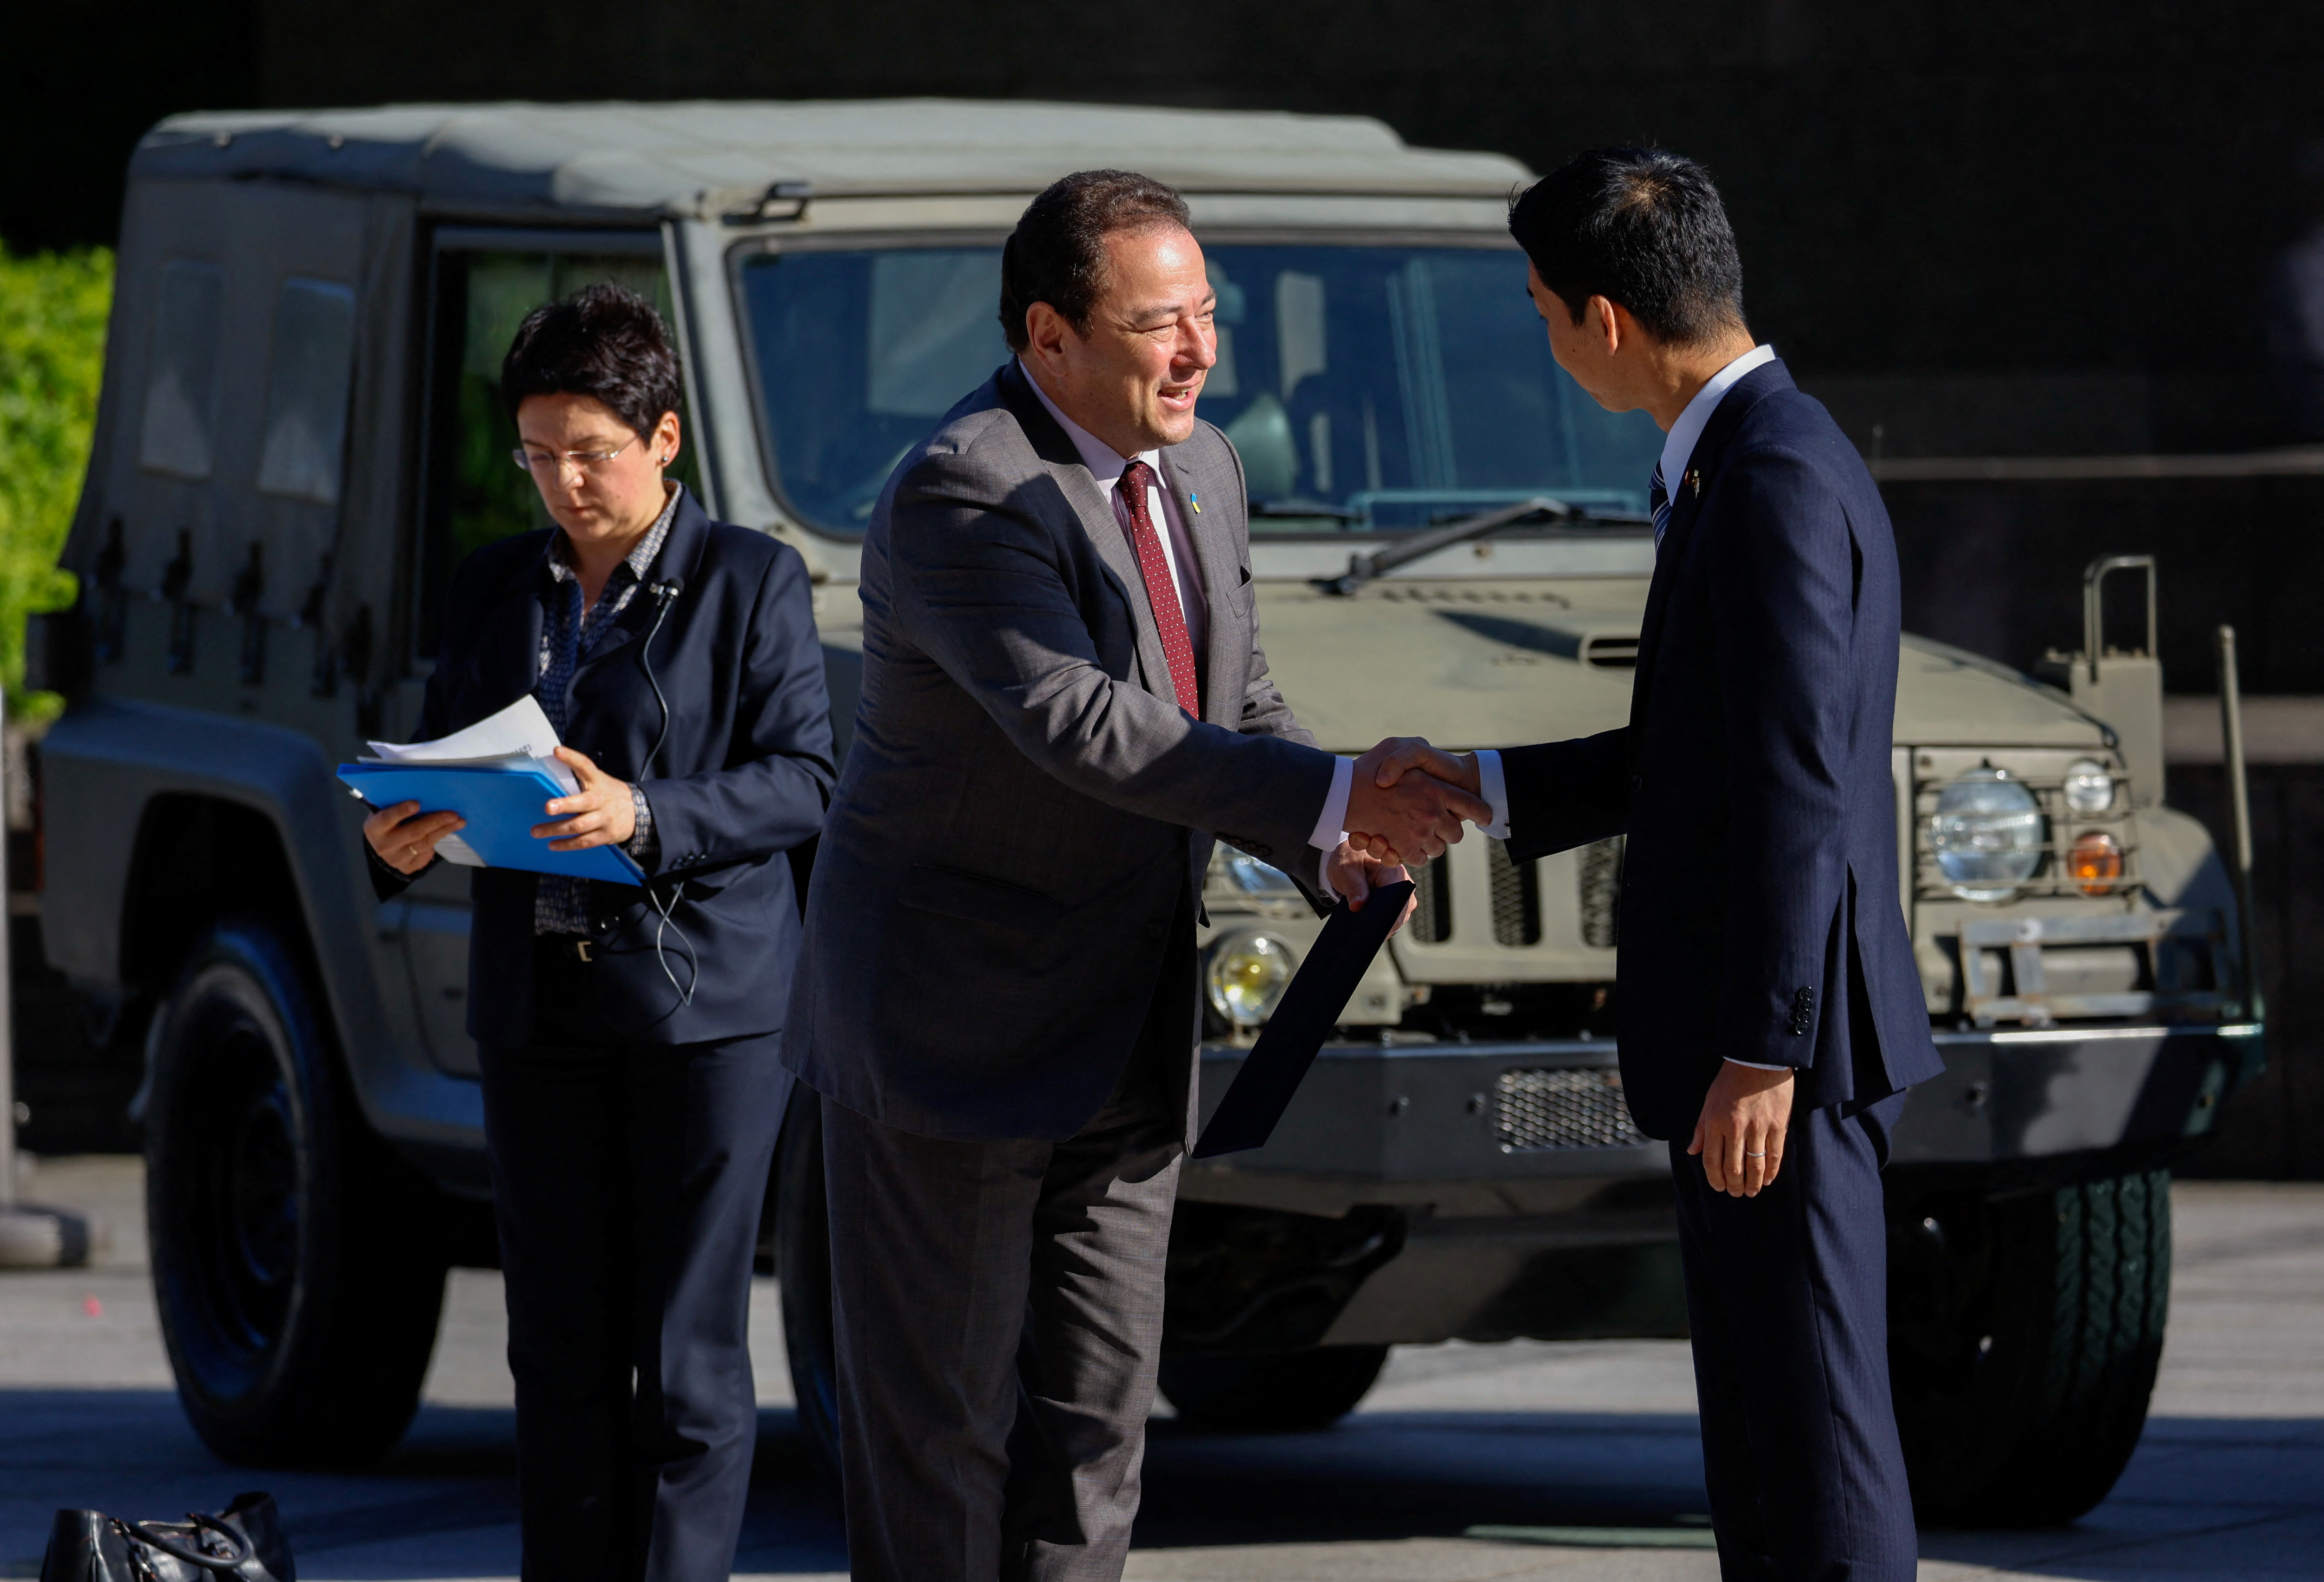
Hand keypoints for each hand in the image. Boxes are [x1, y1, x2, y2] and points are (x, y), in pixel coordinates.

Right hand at [364, 800, 464, 874]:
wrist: (383, 844)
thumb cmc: (389, 822)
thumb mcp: (386, 811)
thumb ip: (397, 804)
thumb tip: (424, 792)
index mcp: (374, 828)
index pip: (386, 819)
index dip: (401, 811)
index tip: (417, 804)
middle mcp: (383, 845)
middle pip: (413, 833)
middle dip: (435, 822)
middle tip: (453, 815)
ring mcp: (395, 859)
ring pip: (424, 844)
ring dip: (443, 832)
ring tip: (458, 822)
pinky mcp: (407, 867)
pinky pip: (426, 855)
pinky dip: (436, 843)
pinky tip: (445, 832)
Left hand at [533, 746, 636, 851]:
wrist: (639, 811)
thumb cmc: (608, 794)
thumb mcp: (598, 780)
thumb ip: (578, 775)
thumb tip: (552, 761)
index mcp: (598, 781)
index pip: (585, 766)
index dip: (572, 758)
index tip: (557, 751)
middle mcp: (601, 799)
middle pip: (584, 803)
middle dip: (565, 805)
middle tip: (547, 807)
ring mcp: (605, 819)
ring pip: (580, 825)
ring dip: (557, 829)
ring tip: (536, 831)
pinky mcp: (606, 835)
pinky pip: (584, 841)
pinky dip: (567, 844)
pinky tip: (552, 844)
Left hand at [1323, 840, 1416, 933]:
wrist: (1350, 859)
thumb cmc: (1349, 859)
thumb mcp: (1346, 870)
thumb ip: (1353, 886)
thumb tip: (1358, 907)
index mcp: (1393, 871)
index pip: (1396, 898)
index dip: (1386, 916)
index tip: (1373, 929)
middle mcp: (1403, 884)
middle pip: (1399, 912)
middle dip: (1383, 924)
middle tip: (1364, 935)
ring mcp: (1402, 896)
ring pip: (1397, 918)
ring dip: (1381, 925)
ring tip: (1363, 934)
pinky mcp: (1396, 904)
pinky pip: (1391, 918)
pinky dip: (1379, 924)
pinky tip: (1366, 931)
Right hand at [1344, 737, 1488, 863]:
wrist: (1341, 792)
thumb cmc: (1367, 767)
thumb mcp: (1396, 745)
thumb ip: (1417, 751)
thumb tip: (1430, 763)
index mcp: (1436, 788)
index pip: (1473, 806)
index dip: (1481, 813)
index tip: (1485, 816)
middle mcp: (1432, 812)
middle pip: (1455, 833)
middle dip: (1448, 830)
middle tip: (1435, 823)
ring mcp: (1418, 833)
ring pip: (1438, 849)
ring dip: (1430, 843)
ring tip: (1416, 831)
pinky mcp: (1403, 849)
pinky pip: (1419, 859)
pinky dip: (1413, 854)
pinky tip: (1403, 842)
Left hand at [1687, 1062, 1794, 1196]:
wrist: (1758, 1061)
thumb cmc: (1730, 1081)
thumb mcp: (1709, 1102)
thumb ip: (1701, 1129)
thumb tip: (1692, 1151)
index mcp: (1715, 1122)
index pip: (1712, 1160)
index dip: (1715, 1178)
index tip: (1719, 1188)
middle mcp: (1736, 1128)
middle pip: (1734, 1167)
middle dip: (1734, 1186)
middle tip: (1736, 1194)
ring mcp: (1758, 1127)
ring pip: (1755, 1166)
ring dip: (1752, 1184)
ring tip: (1751, 1192)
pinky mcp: (1778, 1125)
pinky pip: (1774, 1155)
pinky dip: (1771, 1171)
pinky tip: (1767, 1180)